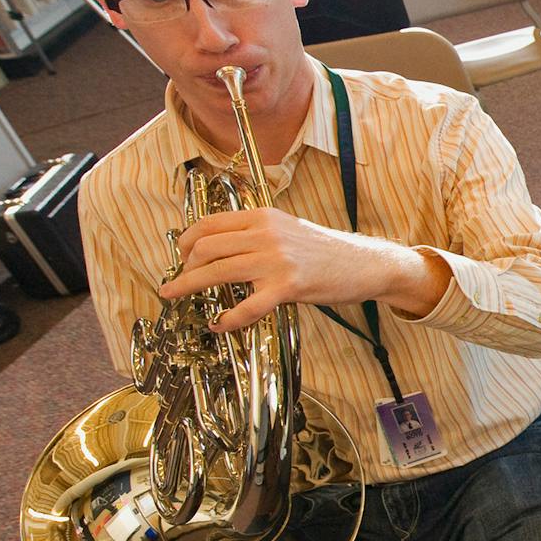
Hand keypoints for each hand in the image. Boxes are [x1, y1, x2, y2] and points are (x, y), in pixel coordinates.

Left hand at [159, 208, 448, 330]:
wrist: (365, 264)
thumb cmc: (326, 252)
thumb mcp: (288, 229)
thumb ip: (256, 233)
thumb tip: (220, 247)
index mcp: (264, 216)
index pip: (210, 223)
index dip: (187, 241)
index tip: (181, 257)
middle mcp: (267, 233)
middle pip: (207, 247)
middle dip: (184, 267)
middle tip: (176, 282)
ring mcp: (277, 260)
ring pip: (218, 272)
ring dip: (190, 286)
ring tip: (175, 296)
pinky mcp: (288, 286)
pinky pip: (248, 306)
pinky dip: (228, 318)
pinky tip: (220, 324)